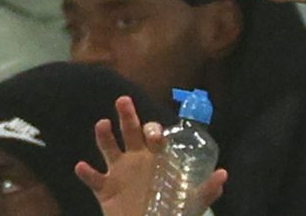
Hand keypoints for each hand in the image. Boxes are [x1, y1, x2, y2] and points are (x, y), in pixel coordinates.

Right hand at [76, 96, 226, 215]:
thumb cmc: (170, 212)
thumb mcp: (192, 202)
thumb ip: (207, 190)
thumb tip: (224, 174)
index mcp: (155, 158)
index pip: (153, 136)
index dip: (154, 131)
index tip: (156, 134)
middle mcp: (134, 159)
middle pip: (128, 132)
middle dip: (127, 116)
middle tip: (124, 100)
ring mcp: (117, 172)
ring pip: (108, 148)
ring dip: (104, 135)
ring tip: (102, 124)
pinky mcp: (104, 189)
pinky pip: (93, 179)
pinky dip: (86, 173)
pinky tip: (82, 167)